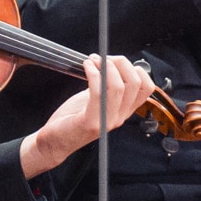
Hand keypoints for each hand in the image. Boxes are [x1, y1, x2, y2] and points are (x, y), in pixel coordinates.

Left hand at [18, 55, 159, 177]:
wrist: (54, 142)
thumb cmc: (71, 120)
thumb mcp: (93, 100)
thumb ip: (104, 87)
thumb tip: (109, 65)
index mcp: (123, 111)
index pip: (147, 88)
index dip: (135, 69)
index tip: (115, 61)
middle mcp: (120, 116)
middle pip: (135, 83)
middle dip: (120, 63)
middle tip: (103, 58)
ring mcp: (107, 120)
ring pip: (119, 86)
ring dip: (105, 66)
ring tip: (92, 60)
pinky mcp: (91, 122)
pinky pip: (98, 92)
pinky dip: (93, 74)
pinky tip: (86, 67)